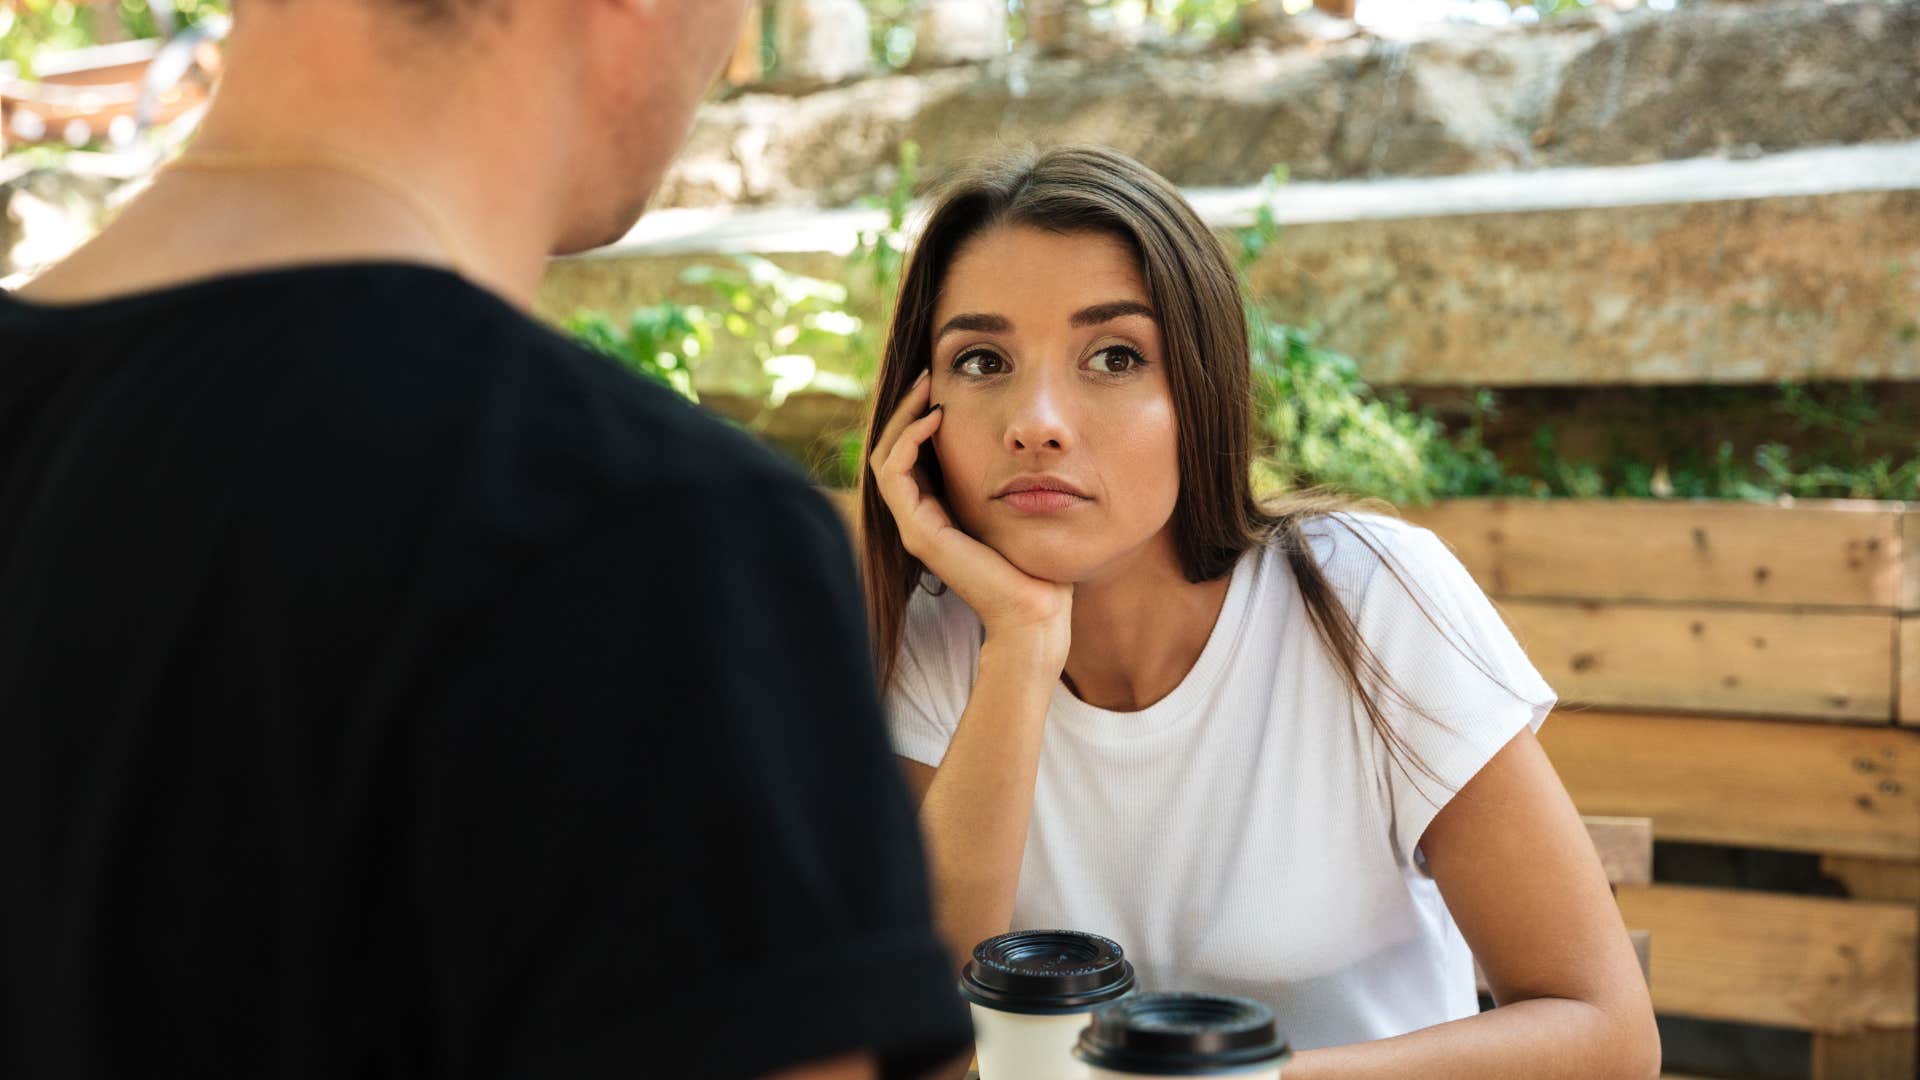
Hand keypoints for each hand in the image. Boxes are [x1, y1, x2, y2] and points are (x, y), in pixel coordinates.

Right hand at [869, 370, 1072, 672]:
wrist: (1037, 610)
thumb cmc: (1037, 562)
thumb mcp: (1018, 506)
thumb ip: (1007, 479)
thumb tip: (1023, 440)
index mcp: (938, 512)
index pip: (909, 455)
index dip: (918, 416)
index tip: (942, 384)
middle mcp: (919, 519)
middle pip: (890, 450)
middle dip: (906, 409)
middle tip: (927, 375)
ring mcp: (914, 527)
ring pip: (885, 457)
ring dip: (903, 418)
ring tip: (928, 390)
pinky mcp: (919, 534)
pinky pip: (895, 474)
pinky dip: (909, 441)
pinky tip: (936, 419)